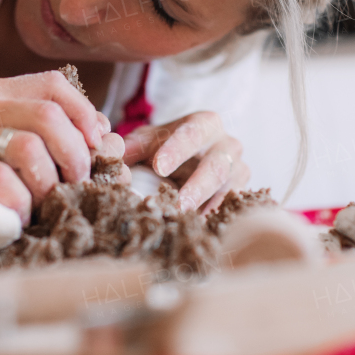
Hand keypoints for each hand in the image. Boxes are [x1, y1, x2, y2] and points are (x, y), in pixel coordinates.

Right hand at [0, 72, 108, 221]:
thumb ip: (34, 129)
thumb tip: (102, 134)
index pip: (54, 85)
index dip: (85, 114)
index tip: (94, 146)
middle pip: (50, 117)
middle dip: (75, 156)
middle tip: (74, 184)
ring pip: (29, 148)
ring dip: (47, 184)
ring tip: (40, 204)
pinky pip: (0, 181)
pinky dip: (19, 204)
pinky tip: (16, 216)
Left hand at [121, 112, 249, 212]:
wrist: (193, 157)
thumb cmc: (167, 146)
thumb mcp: (148, 140)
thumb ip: (133, 146)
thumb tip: (114, 155)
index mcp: (204, 123)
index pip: (191, 134)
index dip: (175, 150)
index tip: (159, 166)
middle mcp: (227, 145)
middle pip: (215, 166)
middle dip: (197, 186)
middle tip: (179, 203)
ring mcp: (237, 169)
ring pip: (227, 189)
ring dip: (207, 208)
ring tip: (187, 222)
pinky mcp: (240, 191)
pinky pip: (230, 207)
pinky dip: (214, 219)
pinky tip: (197, 230)